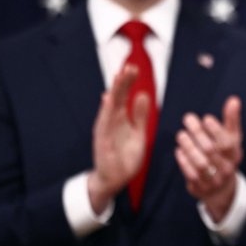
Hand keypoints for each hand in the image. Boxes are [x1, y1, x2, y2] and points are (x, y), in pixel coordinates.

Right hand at [87, 65, 148, 213]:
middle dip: (122, 82)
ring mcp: (105, 131)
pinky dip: (106, 112)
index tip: (133, 67)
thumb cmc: (125, 155)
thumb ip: (140, 115)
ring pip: (109, 107)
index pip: (123, 96)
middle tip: (128, 66)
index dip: (128, 82)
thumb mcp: (138, 133)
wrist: (115, 179)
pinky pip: (104, 125)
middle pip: (116, 97)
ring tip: (119, 77)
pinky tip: (109, 100)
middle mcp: (111, 121)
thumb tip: (142, 95)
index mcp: (120, 118)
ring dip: (114, 92)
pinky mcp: (102, 142)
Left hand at [175, 96, 243, 222]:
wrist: (221, 189)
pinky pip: (191, 175)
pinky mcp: (201, 188)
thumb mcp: (231, 138)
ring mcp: (214, 180)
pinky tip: (179, 150)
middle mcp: (226, 168)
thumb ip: (232, 119)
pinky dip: (184, 162)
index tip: (206, 118)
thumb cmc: (225, 155)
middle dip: (198, 133)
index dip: (216, 130)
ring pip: (200, 163)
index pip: (227, 143)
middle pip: (211, 150)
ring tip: (181, 134)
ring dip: (189, 147)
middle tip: (188, 119)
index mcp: (235, 154)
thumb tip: (234, 99)